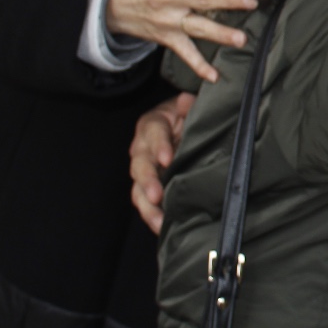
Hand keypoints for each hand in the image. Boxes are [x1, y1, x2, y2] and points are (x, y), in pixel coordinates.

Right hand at [106, 0, 256, 82]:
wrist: (108, 5)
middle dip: (228, 0)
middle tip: (250, 1)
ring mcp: (167, 19)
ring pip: (197, 27)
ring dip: (220, 34)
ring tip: (241, 39)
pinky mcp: (166, 37)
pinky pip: (184, 53)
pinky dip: (198, 66)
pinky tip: (214, 76)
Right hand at [130, 93, 193, 233]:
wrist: (184, 126)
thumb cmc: (187, 114)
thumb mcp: (189, 105)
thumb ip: (189, 105)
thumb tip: (187, 100)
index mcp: (152, 124)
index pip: (154, 133)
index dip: (159, 145)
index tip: (168, 158)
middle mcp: (142, 147)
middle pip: (140, 164)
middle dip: (148, 180)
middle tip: (156, 194)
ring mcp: (143, 169)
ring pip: (138, 188)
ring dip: (148, 205)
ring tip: (159, 220)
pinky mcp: (148, 186)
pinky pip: (145, 202)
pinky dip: (152, 215)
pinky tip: (162, 227)